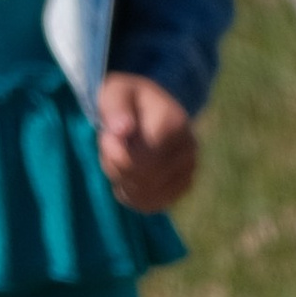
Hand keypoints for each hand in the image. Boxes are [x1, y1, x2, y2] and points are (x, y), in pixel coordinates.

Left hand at [96, 74, 196, 209]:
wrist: (150, 109)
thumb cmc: (128, 100)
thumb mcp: (116, 92)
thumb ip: (115, 107)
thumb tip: (122, 130)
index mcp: (175, 124)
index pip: (140, 160)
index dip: (114, 154)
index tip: (106, 137)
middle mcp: (189, 151)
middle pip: (143, 179)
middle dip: (116, 168)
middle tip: (109, 149)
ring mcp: (189, 172)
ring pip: (145, 194)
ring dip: (122, 181)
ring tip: (119, 160)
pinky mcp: (183, 188)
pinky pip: (151, 204)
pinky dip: (132, 195)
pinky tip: (126, 177)